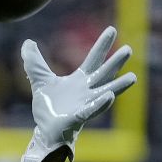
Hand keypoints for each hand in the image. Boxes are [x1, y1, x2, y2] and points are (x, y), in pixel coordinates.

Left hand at [17, 26, 136, 161]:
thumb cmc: (48, 108)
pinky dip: (100, 104)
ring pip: (105, 93)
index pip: (93, 59)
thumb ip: (34, 62)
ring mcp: (85, 105)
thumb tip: (28, 42)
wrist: (44, 131)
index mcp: (79, 81)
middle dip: (115, 62)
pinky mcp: (78, 118)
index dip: (102, 45)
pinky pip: (91, 110)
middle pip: (104, 74)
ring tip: (133, 77)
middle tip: (128, 49)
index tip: (112, 30)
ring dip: (118, 86)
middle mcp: (87, 91)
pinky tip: (110, 97)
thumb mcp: (39, 80)